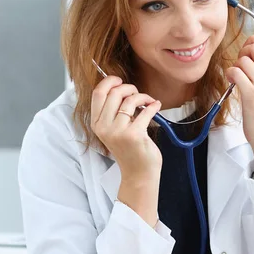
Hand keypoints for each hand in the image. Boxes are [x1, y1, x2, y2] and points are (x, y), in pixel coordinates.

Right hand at [91, 76, 162, 225]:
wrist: (138, 173)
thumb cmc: (129, 149)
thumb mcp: (114, 129)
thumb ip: (113, 110)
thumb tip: (119, 85)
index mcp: (97, 123)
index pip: (98, 93)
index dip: (109, 81)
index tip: (119, 80)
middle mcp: (104, 127)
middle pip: (114, 93)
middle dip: (129, 88)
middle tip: (138, 93)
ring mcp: (118, 132)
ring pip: (130, 100)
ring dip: (143, 96)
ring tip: (148, 101)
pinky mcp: (134, 135)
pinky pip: (145, 111)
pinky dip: (153, 105)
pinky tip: (156, 106)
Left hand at [226, 35, 253, 172]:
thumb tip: (250, 54)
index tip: (246, 50)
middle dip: (242, 52)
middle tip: (240, 65)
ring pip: (243, 60)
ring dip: (234, 67)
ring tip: (236, 78)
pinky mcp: (251, 95)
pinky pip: (235, 72)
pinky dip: (230, 75)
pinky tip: (232, 83)